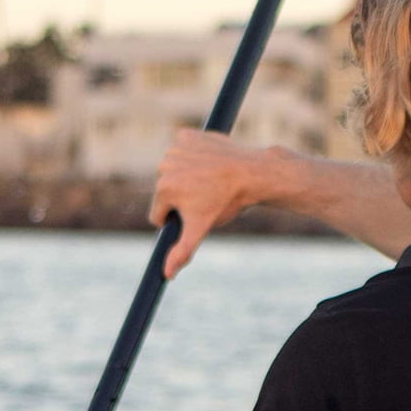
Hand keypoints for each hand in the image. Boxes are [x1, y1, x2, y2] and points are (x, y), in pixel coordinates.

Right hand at [149, 131, 279, 277]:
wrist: (251, 173)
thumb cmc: (226, 202)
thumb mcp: (201, 229)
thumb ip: (181, 251)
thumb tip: (166, 275)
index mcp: (164, 190)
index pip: (158, 214)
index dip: (177, 218)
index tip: (197, 212)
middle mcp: (164, 166)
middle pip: (165, 191)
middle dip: (182, 197)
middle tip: (206, 196)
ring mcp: (175, 148)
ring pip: (173, 172)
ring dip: (186, 177)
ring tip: (209, 181)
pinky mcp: (186, 135)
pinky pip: (182, 151)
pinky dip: (193, 157)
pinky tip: (209, 164)